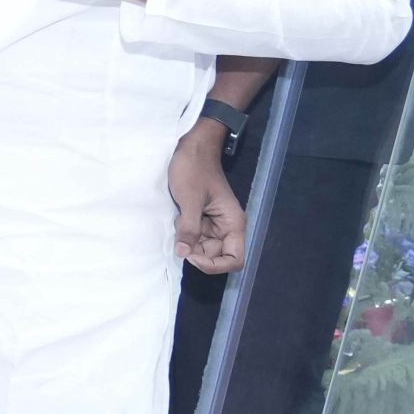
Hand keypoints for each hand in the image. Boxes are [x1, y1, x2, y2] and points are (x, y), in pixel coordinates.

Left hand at [171, 122, 246, 273]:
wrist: (192, 147)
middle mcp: (227, 227)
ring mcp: (214, 223)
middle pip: (217, 256)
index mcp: (233, 223)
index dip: (214, 265)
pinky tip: (178, 218)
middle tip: (180, 237)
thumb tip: (184, 255)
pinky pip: (196, 235)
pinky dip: (185, 233)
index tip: (192, 256)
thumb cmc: (193, 169)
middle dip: (197, 252)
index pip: (235, 259)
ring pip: (204, 247)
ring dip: (189, 241)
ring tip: (179, 222)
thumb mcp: (189, 200)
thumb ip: (188, 229)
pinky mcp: (202, 218)